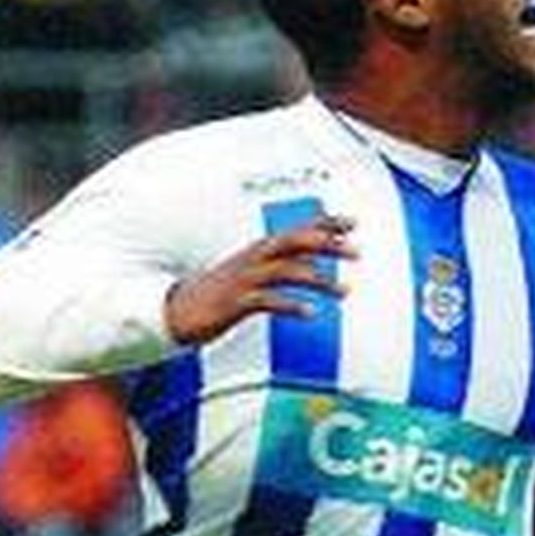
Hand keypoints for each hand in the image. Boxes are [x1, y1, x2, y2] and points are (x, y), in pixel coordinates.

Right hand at [165, 215, 355, 345]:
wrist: (176, 312)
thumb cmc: (218, 294)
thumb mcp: (251, 274)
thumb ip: (282, 264)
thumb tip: (313, 262)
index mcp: (259, 251)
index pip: (297, 230)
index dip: (325, 225)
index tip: (353, 222)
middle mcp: (254, 259)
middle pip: (295, 242)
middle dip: (327, 244)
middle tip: (358, 251)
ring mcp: (244, 280)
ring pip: (287, 271)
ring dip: (319, 279)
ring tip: (345, 291)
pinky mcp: (235, 304)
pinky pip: (267, 301)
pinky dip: (291, 305)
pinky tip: (310, 313)